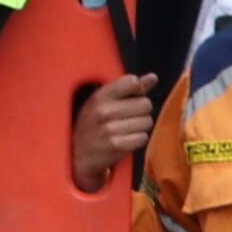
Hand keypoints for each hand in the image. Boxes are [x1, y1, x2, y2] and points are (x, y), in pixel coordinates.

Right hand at [71, 72, 154, 192]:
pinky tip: (126, 140)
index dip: (137, 90)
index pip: (132, 82)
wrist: (78, 154)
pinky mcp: (118, 145)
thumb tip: (153, 77)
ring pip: (147, 121)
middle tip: (127, 118)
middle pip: (146, 104)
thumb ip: (128, 88)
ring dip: (141, 126)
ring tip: (126, 129)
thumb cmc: (94, 124)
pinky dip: (138, 140)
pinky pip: (143, 137)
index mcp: (99, 96)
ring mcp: (111, 128)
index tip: (130, 98)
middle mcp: (104, 110)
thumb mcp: (103, 102)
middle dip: (141, 111)